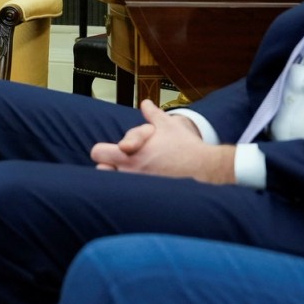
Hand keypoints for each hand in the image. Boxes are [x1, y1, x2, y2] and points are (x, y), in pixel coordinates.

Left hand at [89, 100, 234, 184]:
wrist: (205, 168)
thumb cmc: (185, 146)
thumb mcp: (168, 125)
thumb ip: (152, 115)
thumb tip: (145, 103)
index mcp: (130, 154)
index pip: (98, 153)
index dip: (104, 150)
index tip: (115, 150)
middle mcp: (130, 173)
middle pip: (101, 172)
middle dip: (107, 166)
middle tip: (120, 163)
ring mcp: (138, 187)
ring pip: (113, 186)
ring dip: (119, 180)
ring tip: (135, 174)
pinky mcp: (148, 199)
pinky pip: (129, 198)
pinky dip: (133, 192)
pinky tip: (146, 188)